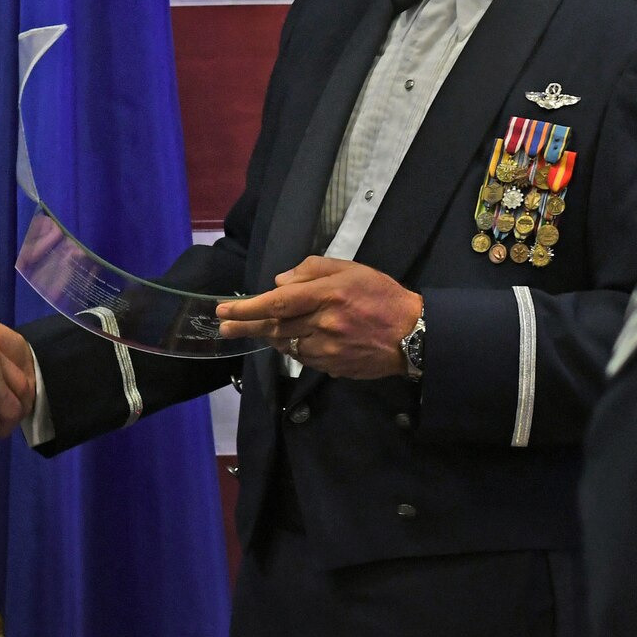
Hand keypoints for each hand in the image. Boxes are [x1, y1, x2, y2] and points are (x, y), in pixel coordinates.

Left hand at [214, 256, 420, 379]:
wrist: (413, 334)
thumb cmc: (381, 295)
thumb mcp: (351, 269)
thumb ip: (312, 269)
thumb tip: (279, 281)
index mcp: (328, 295)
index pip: (278, 302)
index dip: (248, 307)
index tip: (225, 308)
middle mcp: (324, 323)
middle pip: (274, 327)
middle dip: (245, 326)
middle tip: (223, 326)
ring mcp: (328, 348)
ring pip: (286, 344)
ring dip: (270, 336)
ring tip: (258, 330)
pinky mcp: (333, 367)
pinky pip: (303, 358)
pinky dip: (293, 348)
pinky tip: (291, 341)